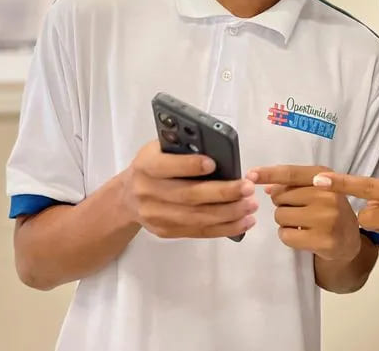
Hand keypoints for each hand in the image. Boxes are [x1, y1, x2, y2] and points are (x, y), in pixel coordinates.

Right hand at [123, 141, 257, 239]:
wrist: (128, 197)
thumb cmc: (153, 166)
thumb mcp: (159, 149)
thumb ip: (181, 147)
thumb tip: (217, 149)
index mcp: (146, 165)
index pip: (165, 166)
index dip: (189, 165)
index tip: (213, 163)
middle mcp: (148, 192)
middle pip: (188, 195)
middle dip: (222, 192)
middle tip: (247, 188)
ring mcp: (156, 216)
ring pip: (197, 217)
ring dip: (229, 213)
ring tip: (250, 205)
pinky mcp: (166, 231)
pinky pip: (199, 231)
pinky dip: (224, 228)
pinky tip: (243, 221)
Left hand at [248, 165, 361, 261]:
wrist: (348, 239)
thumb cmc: (327, 209)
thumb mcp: (316, 189)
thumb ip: (292, 185)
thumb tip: (266, 186)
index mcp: (324, 176)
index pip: (291, 173)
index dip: (269, 173)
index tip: (250, 174)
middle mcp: (327, 194)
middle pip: (280, 196)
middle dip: (283, 204)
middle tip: (300, 210)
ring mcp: (327, 218)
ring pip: (280, 216)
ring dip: (284, 221)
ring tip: (302, 223)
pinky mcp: (323, 240)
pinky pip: (286, 235)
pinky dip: (287, 236)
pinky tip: (302, 236)